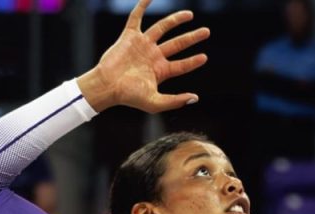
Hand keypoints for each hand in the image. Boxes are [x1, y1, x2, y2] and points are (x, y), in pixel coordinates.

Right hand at [78, 0, 209, 112]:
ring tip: (190, 15)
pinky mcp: (129, 36)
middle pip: (177, 44)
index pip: (181, 65)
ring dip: (176, 20)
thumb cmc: (129, 96)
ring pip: (162, 28)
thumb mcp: (155, 103)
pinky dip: (142, 6)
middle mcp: (153, 56)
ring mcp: (142, 44)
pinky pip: (136, 17)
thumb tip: (195, 98)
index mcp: (160, 71)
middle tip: (206, 32)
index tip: (204, 57)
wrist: (108, 86)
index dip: (193, 61)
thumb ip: (175, 101)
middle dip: (191, 38)